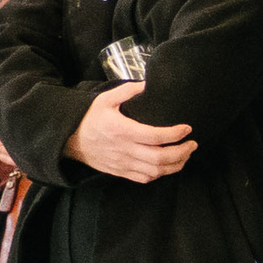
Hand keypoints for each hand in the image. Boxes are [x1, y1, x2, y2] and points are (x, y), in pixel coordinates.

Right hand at [63, 82, 193, 182]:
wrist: (69, 140)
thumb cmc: (89, 118)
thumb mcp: (105, 99)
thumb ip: (127, 91)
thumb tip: (147, 84)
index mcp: (122, 130)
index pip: (155, 136)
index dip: (175, 134)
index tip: (187, 128)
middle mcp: (124, 150)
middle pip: (160, 158)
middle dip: (182, 153)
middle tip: (193, 144)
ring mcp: (123, 164)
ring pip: (155, 172)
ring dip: (175, 165)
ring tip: (185, 155)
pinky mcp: (120, 172)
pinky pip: (144, 178)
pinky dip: (160, 174)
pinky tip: (168, 166)